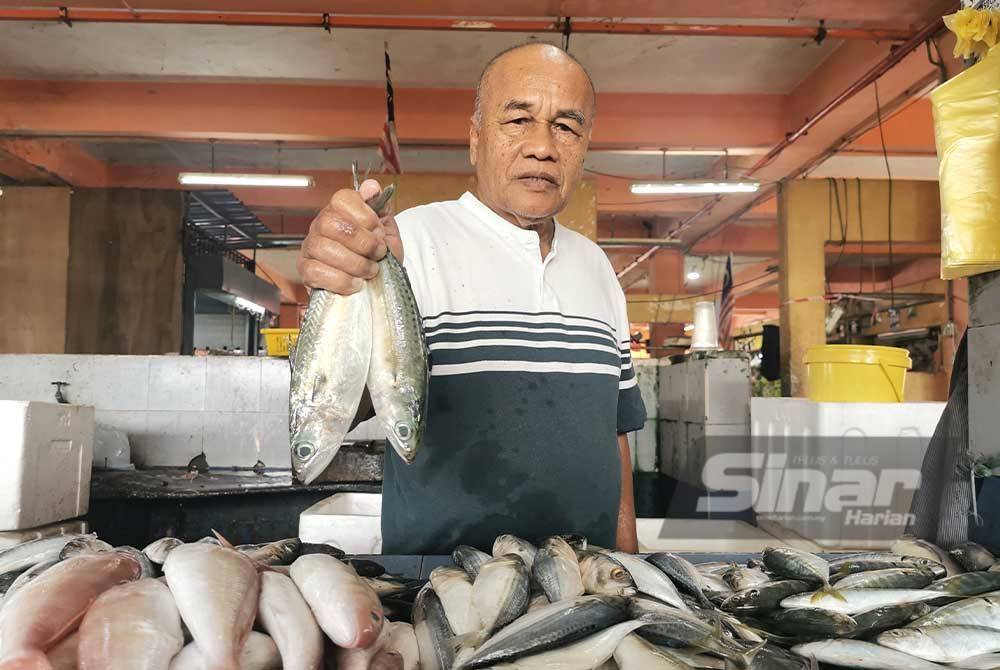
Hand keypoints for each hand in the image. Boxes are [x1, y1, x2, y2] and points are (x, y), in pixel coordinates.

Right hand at [297, 179, 403, 294]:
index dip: (365, 215)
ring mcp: (310, 248)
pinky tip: (355, 283)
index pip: (342, 199)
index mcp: (340, 211)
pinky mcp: (306, 271)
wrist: (375, 286)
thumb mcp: (386, 231)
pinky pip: (316, 272)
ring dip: (355, 263)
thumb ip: (380, 208)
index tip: (379, 231)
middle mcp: (320, 225)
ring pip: (323, 249)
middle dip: (362, 242)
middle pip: (331, 224)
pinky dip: (341, 280)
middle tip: (378, 253)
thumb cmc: (377, 258)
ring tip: (371, 271)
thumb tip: (372, 186)